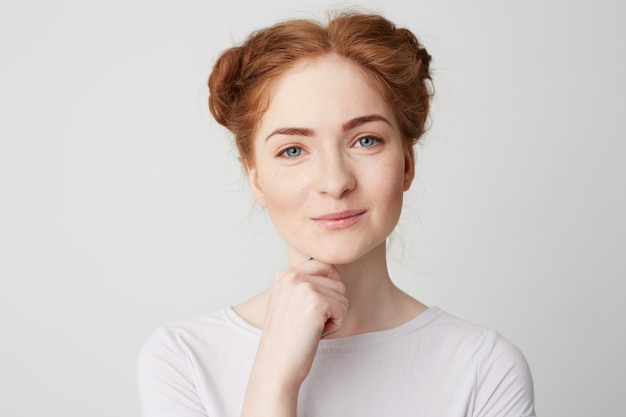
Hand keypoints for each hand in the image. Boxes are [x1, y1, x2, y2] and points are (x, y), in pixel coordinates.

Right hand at [256, 259, 347, 386]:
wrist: (276, 366)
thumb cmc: (285, 340)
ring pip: (342, 295)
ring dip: (334, 315)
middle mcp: (292, 276)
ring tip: (313, 328)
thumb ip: (305, 285)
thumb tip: (334, 274)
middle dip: (333, 303)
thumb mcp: (288, 303)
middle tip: (313, 321)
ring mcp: (304, 288)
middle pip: (336, 280)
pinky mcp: (316, 302)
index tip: (321, 306)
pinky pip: (343, 309)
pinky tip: (318, 332)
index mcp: (284, 275)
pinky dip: (336, 325)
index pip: (323, 265)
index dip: (330, 285)